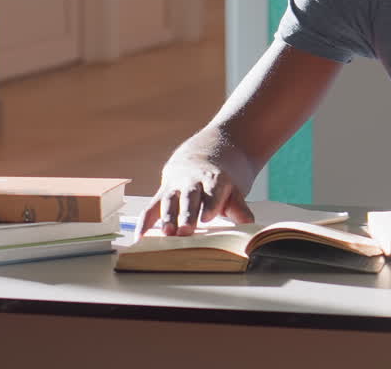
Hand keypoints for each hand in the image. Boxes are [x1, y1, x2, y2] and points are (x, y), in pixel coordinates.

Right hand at [136, 136, 256, 238]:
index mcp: (214, 179)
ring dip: (167, 217)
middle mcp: (192, 181)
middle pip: (189, 198)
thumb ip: (240, 208)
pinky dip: (145, 222)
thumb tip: (250, 225)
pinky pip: (152, 207)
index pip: (212, 192)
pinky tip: (140, 237)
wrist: (206, 153)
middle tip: (185, 231)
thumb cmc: (221, 179)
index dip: (210, 204)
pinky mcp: (162, 192)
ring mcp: (175, 186)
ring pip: (170, 201)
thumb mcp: (234, 189)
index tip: (207, 217)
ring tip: (166, 233)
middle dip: (186, 214)